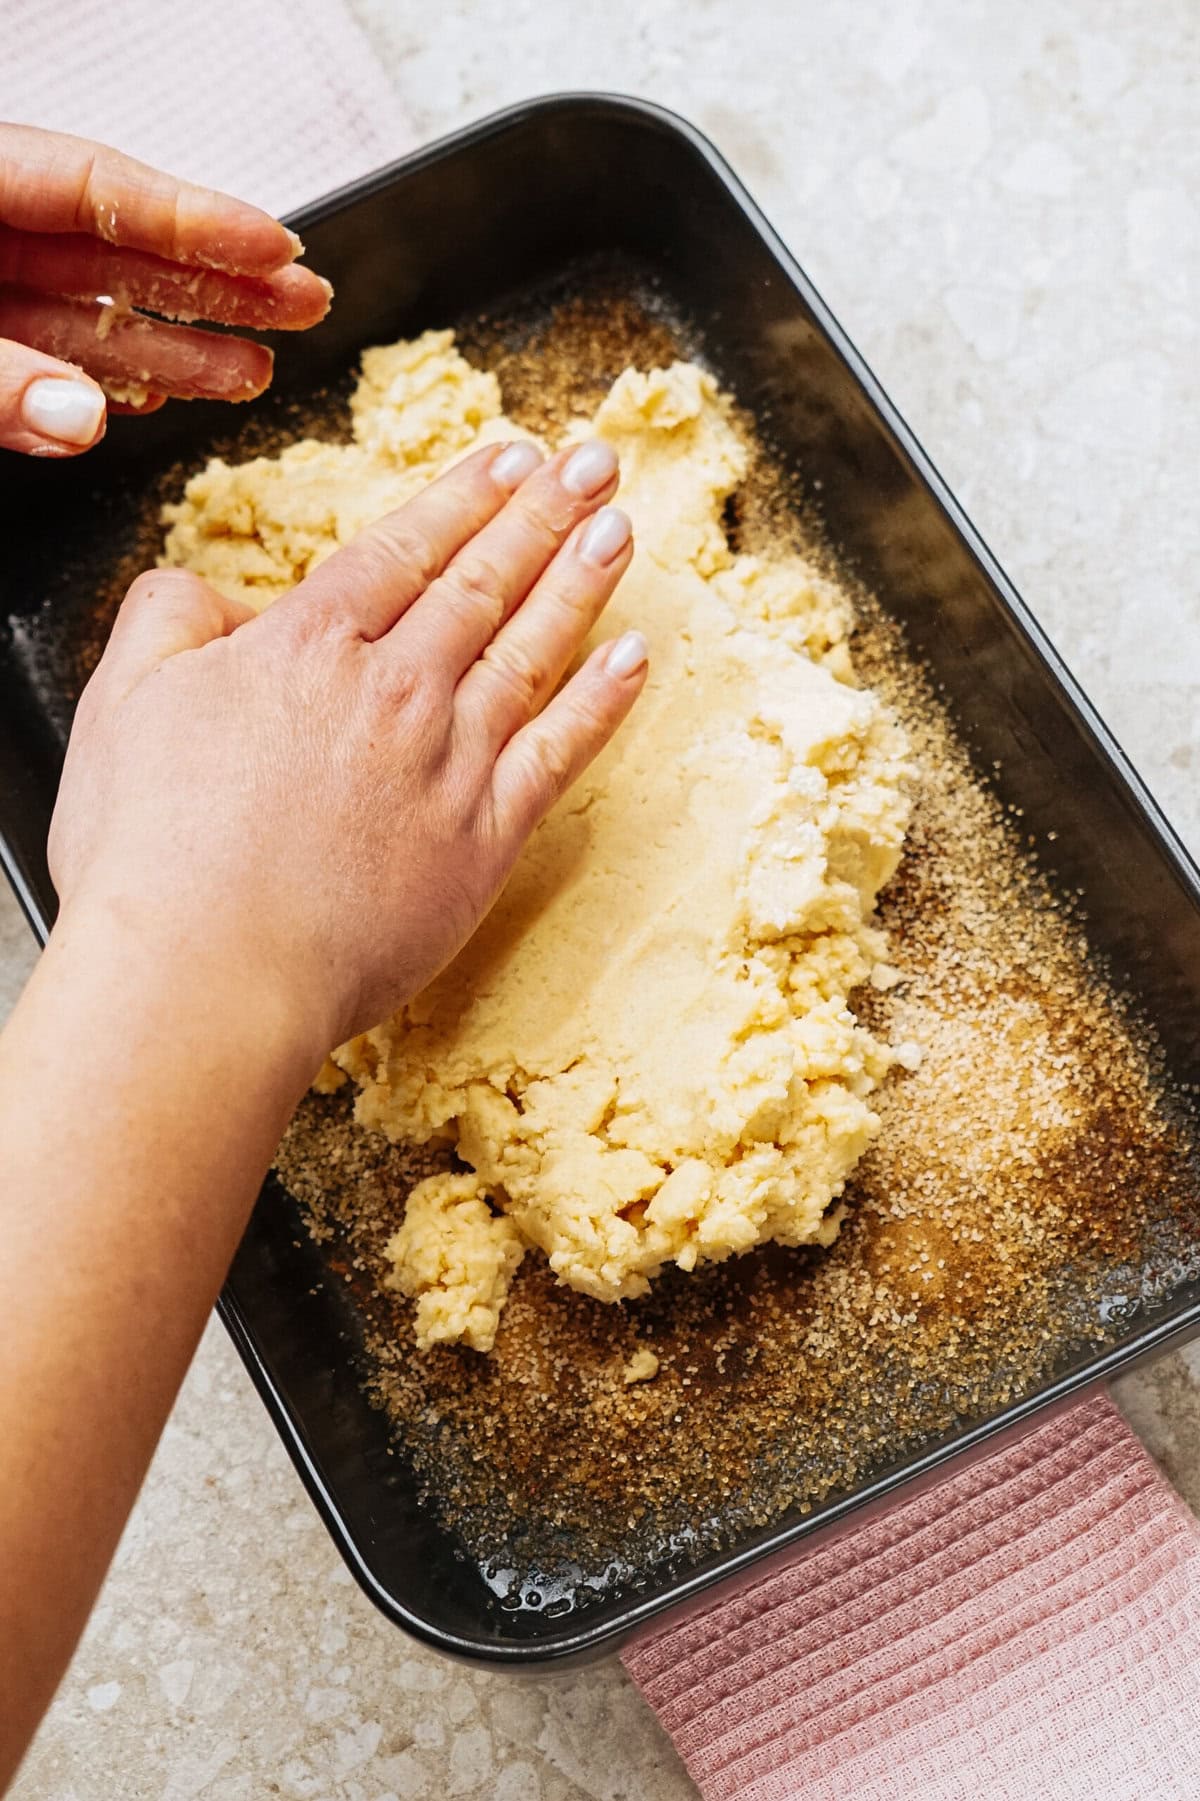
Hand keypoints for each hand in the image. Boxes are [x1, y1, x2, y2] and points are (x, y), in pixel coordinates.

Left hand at [0, 124, 330, 455]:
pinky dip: (102, 384)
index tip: (274, 245)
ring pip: (90, 317)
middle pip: (115, 249)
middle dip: (216, 281)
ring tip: (255, 372)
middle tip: (302, 302)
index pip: (96, 185)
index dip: (193, 218)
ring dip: (177, 351)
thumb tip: (80, 420)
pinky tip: (160, 396)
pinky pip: (46, 362)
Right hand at [48, 436, 644, 1063]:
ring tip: (619, 528)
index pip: (405, 549)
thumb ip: (170, 619)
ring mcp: (447, 765)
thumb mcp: (124, 701)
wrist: (207, 975)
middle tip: (593, 464)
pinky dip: (601, 702)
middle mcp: (393, 691)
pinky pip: (559, 755)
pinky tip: (634, 659)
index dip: (465, 496)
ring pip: (531, 652)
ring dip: (581, 583)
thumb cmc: (153, 856)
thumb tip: (214, 594)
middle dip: (545, 513)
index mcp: (309, 647)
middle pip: (482, 583)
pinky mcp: (483, 842)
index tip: (512, 458)